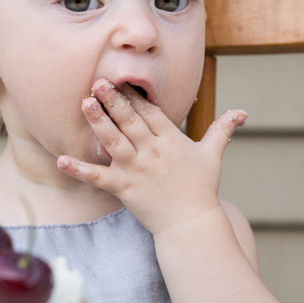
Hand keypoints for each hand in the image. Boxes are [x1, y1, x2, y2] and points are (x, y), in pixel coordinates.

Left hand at [56, 79, 246, 235]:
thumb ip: (223, 130)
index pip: (150, 112)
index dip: (134, 95)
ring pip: (114, 140)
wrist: (191, 224)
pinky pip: (97, 177)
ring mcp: (136, 170)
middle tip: (98, 81)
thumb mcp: (213, 155)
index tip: (120, 78)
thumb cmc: (202, 188)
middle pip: (130, 120)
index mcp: (170, 140)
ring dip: (98, 121)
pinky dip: (79, 169)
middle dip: (114, 100)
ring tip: (84, 102)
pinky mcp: (123, 189)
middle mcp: (151, 151)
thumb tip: (242, 112)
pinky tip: (61, 159)